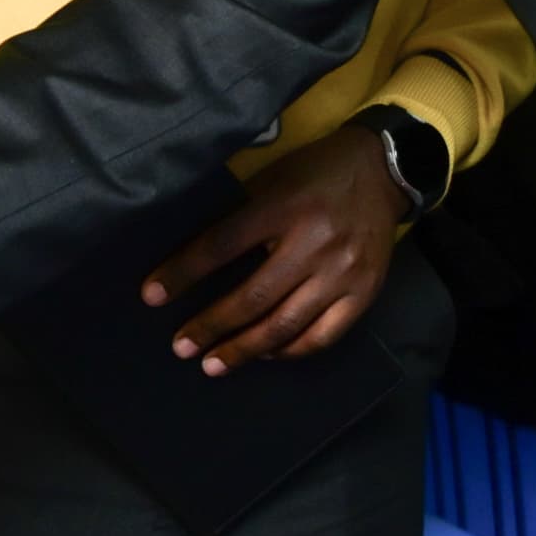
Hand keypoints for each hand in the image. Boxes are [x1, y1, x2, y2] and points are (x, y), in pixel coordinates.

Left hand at [138, 130, 401, 376]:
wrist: (382, 170)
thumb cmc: (314, 173)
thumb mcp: (272, 179)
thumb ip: (240, 216)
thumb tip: (192, 258)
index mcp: (282, 206)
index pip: (222, 244)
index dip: (184, 272)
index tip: (152, 296)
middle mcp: (313, 242)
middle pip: (253, 296)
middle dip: (212, 325)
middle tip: (181, 346)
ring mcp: (342, 273)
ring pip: (285, 324)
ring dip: (245, 349)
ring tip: (214, 365)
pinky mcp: (364, 293)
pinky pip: (322, 336)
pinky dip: (290, 351)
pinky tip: (266, 354)